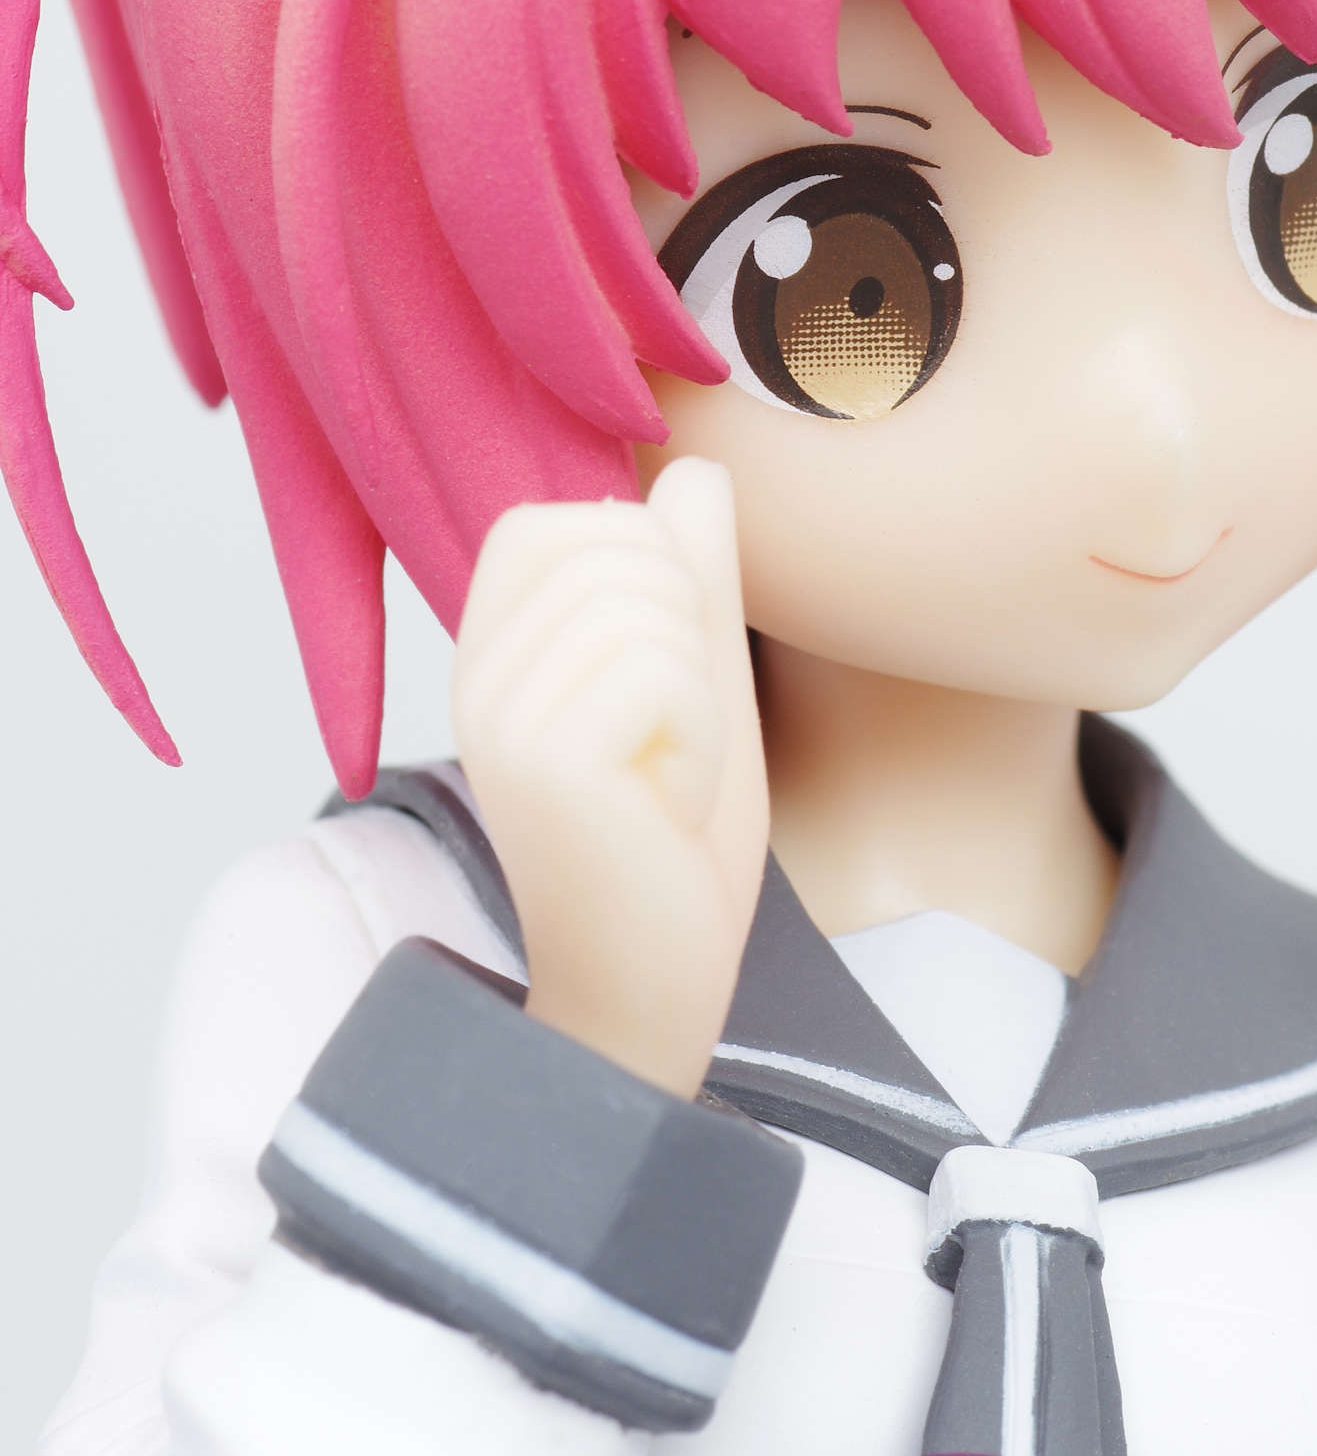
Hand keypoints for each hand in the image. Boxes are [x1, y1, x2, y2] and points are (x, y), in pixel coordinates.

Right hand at [451, 460, 768, 1097]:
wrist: (652, 989)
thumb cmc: (672, 842)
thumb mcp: (698, 683)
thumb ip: (694, 578)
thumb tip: (697, 465)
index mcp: (491, 649)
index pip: (562, 520)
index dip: (648, 572)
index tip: (651, 683)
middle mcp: (474, 676)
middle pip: (621, 544)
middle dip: (686, 633)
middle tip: (665, 739)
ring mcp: (499, 718)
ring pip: (652, 605)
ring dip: (699, 696)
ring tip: (664, 776)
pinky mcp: (544, 762)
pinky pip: (667, 672)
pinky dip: (702, 741)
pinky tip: (666, 807)